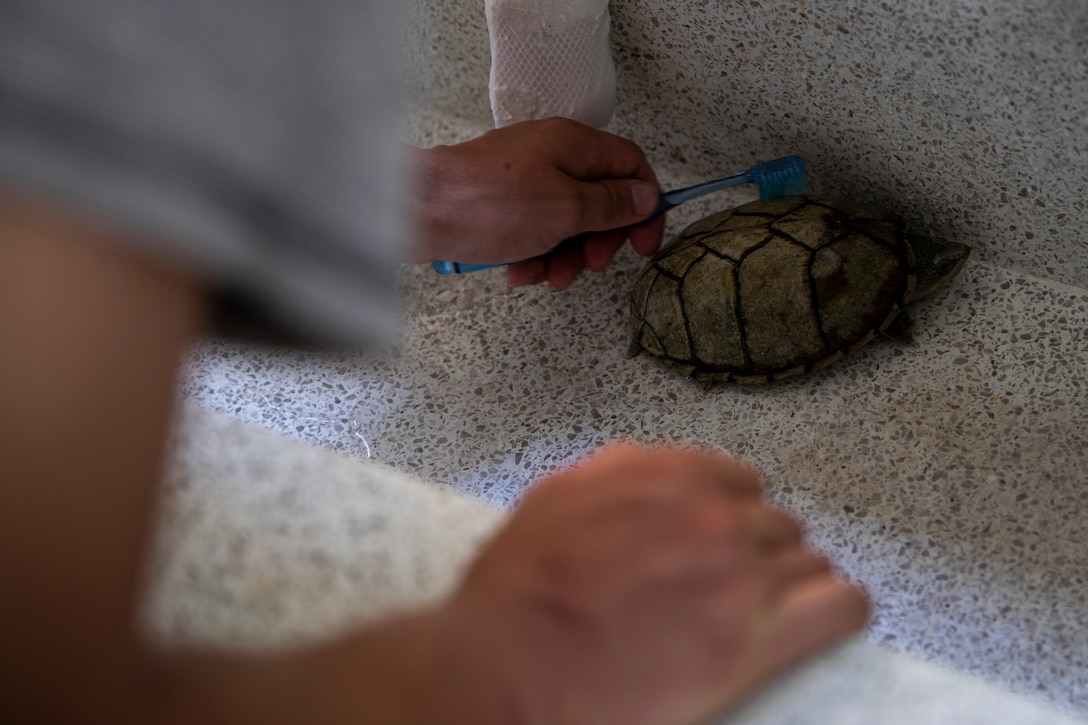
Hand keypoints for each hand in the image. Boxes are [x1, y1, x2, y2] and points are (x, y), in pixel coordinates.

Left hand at [410, 118, 665, 289]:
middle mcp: (551, 155)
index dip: (645, 205)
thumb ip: (611, 204)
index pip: (631, 166)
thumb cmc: (489, 204)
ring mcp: (524, 180)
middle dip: (600, 239)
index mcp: (574, 145)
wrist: (418, 211)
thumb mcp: (566, 208)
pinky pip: (534, 231)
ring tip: (551, 277)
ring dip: (566, 255)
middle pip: (600, 199)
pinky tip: (519, 272)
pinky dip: (534, 254)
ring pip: (567, 221)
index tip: (645, 242)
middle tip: (592, 264)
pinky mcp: (500, 204)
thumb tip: (645, 198)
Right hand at [444, 444, 868, 724]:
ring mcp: (740, 575)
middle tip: (738, 580)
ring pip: (809, 560)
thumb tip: (652, 471)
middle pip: (775, 523)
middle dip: (761, 548)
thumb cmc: (520, 590)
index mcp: (666, 473)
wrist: (514, 661)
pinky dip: (841, 608)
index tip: (727, 532)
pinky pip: (839, 606)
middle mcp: (712, 513)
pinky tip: (833, 613)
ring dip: (795, 579)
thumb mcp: (556, 497)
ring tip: (778, 605)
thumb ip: (618, 475)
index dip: (733, 510)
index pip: (739, 479)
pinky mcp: (756, 640)